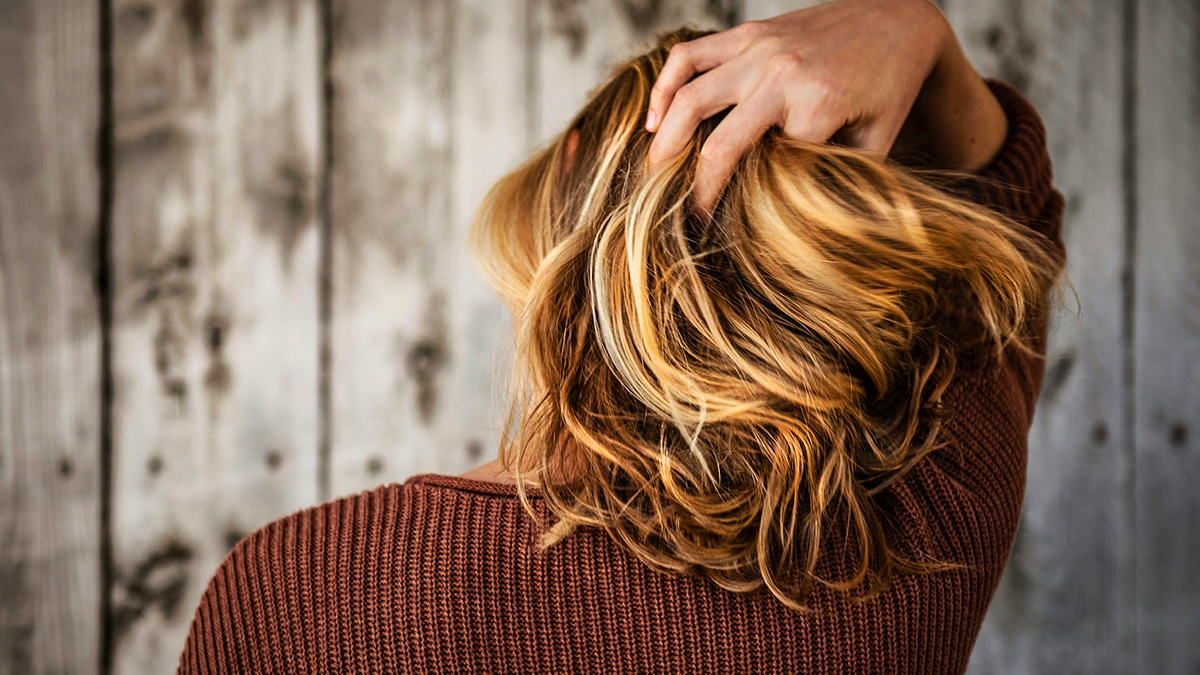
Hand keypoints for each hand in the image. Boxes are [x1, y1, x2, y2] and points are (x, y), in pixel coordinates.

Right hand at [646, 0, 980, 214]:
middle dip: (690, 187)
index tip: (725, 234)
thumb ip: (837, 178)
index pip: (765, 170)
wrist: (900, 18)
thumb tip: (797, 226)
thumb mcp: (877, 142)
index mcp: (819, 103)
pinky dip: (663, 87)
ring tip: (652, 173)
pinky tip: (653, 119)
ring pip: (689, 95)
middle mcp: (782, 72)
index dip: (742, 204)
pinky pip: (689, 56)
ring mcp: (758, 48)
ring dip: (663, 140)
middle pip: (716, 141)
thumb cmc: (890, 87)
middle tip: (673, 218)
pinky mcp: (747, 33)